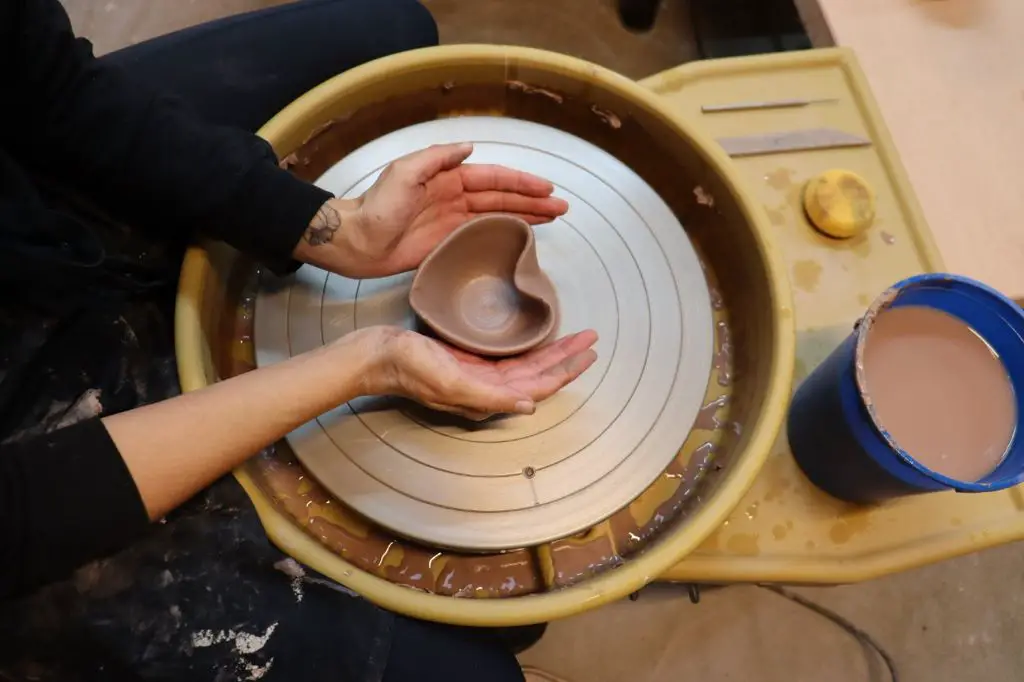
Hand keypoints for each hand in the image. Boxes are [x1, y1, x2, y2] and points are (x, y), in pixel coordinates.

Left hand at [293, 143, 568, 277]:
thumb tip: (469, 148)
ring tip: (554, 218)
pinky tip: (523, 234)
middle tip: (562, 207)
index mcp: (447, 177)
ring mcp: (454, 220)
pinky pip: (484, 235)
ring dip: (526, 215)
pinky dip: (505, 233)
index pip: (493, 178)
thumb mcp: (404, 172)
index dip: (521, 183)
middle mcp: (455, 197)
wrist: (356, 241)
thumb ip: (437, 158)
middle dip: (533, 200)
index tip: (547, 188)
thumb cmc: (376, 206)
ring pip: (498, 215)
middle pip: (503, 197)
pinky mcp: (449, 243)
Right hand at [353, 327, 598, 419]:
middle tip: (592, 339)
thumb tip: (529, 406)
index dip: (566, 370)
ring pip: (527, 366)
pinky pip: (510, 358)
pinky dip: (530, 350)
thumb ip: (490, 397)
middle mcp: (488, 390)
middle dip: (567, 358)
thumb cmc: (409, 367)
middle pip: (539, 375)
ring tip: (576, 339)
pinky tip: (540, 342)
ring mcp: (479, 376)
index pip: (538, 386)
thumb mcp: (451, 382)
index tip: (589, 352)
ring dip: (553, 353)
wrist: (376, 355)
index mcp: (487, 397)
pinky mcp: (468, 361)